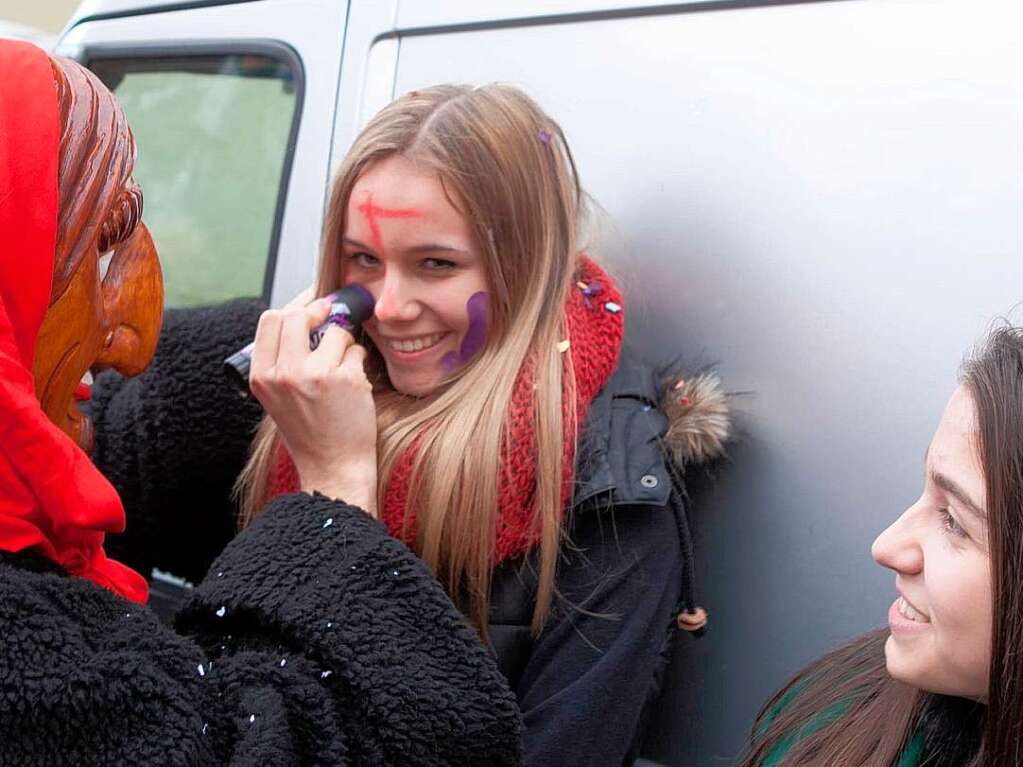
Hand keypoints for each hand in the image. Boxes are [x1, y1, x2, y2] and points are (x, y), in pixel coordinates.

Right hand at [249, 299, 377, 515]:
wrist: (333, 466)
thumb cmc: (309, 431)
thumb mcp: (278, 397)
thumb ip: (282, 361)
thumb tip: (302, 317)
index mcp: (262, 377)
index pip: (270, 320)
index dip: (293, 312)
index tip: (309, 314)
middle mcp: (285, 374)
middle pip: (299, 316)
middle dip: (319, 313)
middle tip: (331, 319)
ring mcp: (316, 375)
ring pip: (335, 332)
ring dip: (344, 343)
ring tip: (342, 367)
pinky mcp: (347, 379)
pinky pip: (356, 350)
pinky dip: (358, 361)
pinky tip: (354, 383)